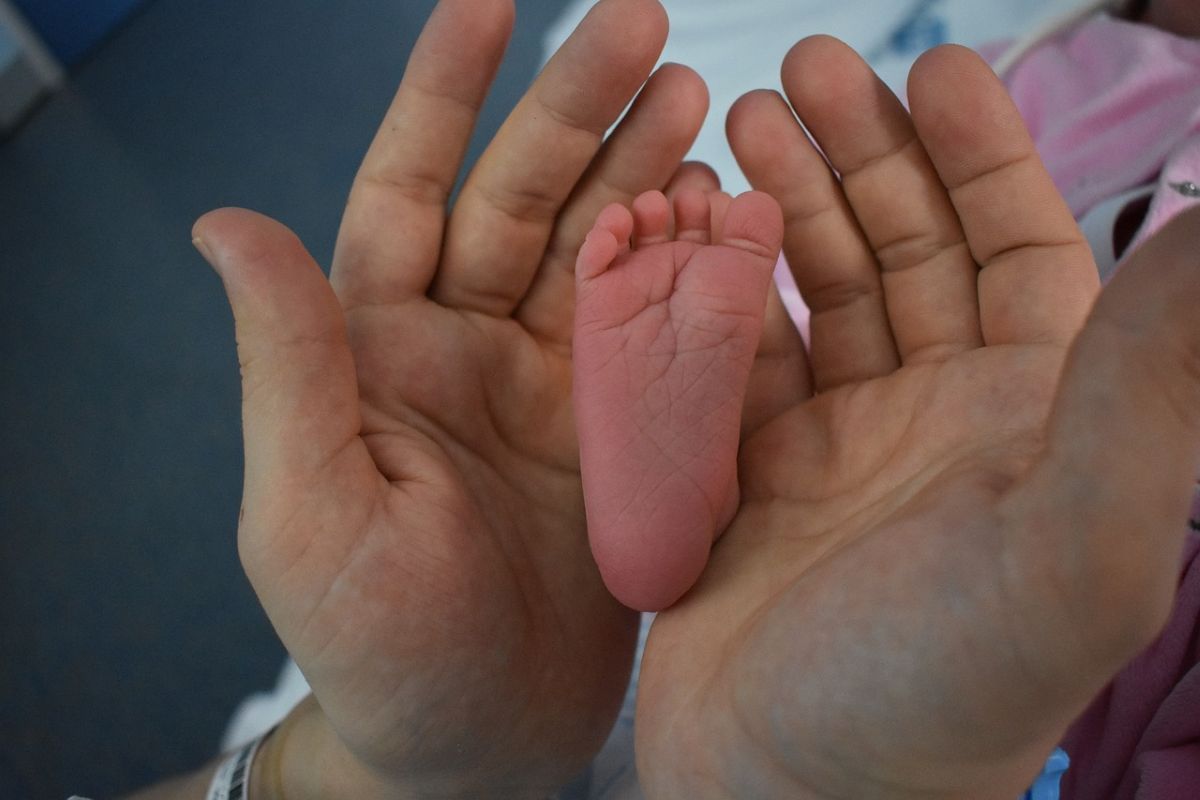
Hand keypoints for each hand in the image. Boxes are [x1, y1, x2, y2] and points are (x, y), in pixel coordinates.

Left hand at [190, 1, 711, 795]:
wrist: (474, 744)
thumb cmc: (373, 645)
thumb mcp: (310, 508)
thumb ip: (289, 365)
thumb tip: (226, 223)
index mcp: (384, 351)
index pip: (409, 192)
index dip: (443, 96)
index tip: (488, 4)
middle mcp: (472, 350)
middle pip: (526, 202)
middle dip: (579, 110)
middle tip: (644, 25)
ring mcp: (558, 389)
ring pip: (605, 251)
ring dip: (646, 171)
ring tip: (697, 99)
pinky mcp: (628, 437)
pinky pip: (666, 336)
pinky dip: (700, 274)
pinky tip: (733, 217)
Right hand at [637, 39, 1199, 797]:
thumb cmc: (939, 693)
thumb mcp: (1073, 543)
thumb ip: (1152, 390)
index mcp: (1027, 422)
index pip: (1017, 252)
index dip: (980, 158)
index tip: (932, 69)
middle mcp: (935, 424)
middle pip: (902, 252)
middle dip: (858, 156)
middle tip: (800, 72)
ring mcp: (835, 449)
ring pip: (811, 295)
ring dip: (779, 208)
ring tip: (734, 127)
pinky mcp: (745, 480)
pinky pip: (728, 361)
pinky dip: (707, 296)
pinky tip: (682, 240)